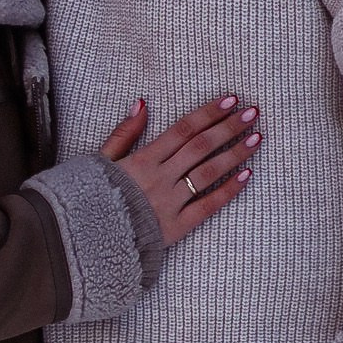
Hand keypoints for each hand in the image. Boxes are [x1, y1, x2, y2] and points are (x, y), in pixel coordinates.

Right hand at [100, 95, 259, 248]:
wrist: (85, 242)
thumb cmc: (93, 197)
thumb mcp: (101, 161)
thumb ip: (123, 133)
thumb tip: (143, 104)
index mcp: (142, 160)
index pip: (182, 130)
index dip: (208, 113)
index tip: (230, 99)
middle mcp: (159, 178)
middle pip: (200, 147)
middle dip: (228, 127)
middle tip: (252, 112)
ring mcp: (170, 203)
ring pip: (208, 173)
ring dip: (235, 153)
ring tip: (257, 137)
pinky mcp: (176, 227)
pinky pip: (208, 206)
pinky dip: (228, 190)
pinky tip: (247, 175)